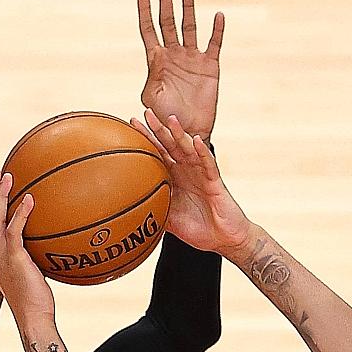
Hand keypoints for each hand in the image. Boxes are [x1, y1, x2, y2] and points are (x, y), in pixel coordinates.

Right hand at [0, 173, 47, 319]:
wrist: (33, 319)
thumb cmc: (37, 301)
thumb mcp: (32, 275)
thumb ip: (33, 259)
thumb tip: (50, 246)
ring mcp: (0, 256)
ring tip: (8, 176)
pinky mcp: (13, 260)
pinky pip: (14, 232)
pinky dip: (20, 213)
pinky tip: (29, 199)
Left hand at [133, 108, 252, 254]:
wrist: (223, 239)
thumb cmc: (198, 230)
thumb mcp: (168, 221)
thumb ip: (152, 211)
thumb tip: (128, 212)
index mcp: (175, 177)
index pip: (159, 153)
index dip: (147, 139)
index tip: (131, 125)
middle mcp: (187, 171)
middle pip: (172, 145)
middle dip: (159, 128)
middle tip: (146, 112)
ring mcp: (201, 174)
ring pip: (189, 149)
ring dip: (180, 134)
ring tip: (170, 120)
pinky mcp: (215, 181)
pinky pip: (208, 164)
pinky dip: (202, 152)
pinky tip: (196, 141)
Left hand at [137, 0, 224, 140]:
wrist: (188, 131)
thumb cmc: (165, 117)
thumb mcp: (153, 99)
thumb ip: (152, 78)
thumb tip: (156, 59)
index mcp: (156, 61)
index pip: (149, 29)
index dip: (145, 11)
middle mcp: (174, 55)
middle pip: (169, 21)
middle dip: (166, 1)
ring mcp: (192, 59)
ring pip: (190, 27)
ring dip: (188, 7)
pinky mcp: (210, 67)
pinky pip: (214, 44)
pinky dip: (216, 30)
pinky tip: (218, 15)